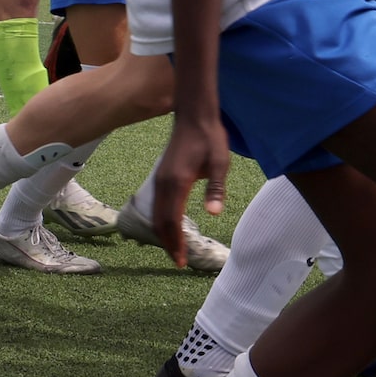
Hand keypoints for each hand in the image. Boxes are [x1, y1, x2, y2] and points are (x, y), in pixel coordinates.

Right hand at [150, 116, 234, 264]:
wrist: (193, 115)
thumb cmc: (210, 138)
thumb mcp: (220, 163)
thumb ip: (216, 189)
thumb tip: (214, 215)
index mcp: (177, 183)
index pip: (172, 221)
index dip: (176, 242)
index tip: (181, 260)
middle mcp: (163, 184)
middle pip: (159, 221)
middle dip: (168, 243)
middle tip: (179, 261)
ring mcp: (159, 180)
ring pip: (155, 214)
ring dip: (163, 233)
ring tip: (175, 248)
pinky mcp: (160, 176)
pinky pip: (156, 205)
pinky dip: (161, 221)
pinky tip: (171, 226)